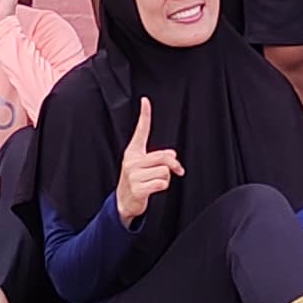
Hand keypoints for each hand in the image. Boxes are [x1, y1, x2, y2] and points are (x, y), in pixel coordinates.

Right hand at [114, 101, 181, 223]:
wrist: (123, 202)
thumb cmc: (136, 181)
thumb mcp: (143, 166)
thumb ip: (158, 158)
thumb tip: (173, 155)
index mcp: (133, 152)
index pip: (140, 131)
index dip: (144, 115)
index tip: (145, 100)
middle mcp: (132, 161)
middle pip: (163, 156)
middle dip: (174, 165)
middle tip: (178, 170)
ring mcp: (133, 175)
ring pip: (164, 172)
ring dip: (166, 178)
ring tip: (156, 182)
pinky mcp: (137, 189)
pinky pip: (161, 183)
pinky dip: (163, 186)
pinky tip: (153, 189)